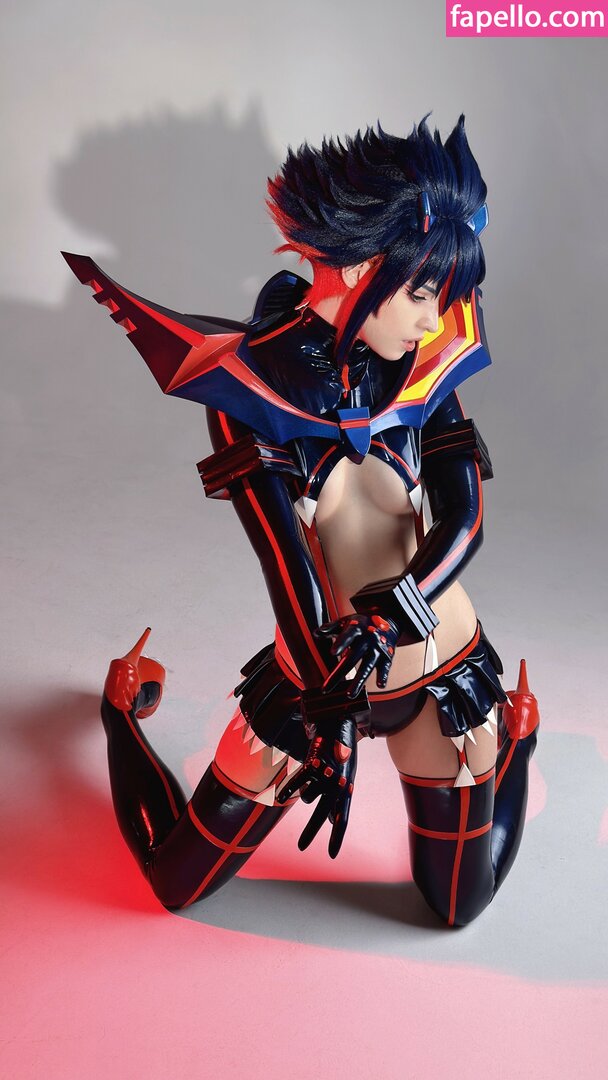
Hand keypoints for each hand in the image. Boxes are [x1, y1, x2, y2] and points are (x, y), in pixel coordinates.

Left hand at [276, 713, 356, 858]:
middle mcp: (335, 784)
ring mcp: (322, 777)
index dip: (337, 836)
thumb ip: (344, 744)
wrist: (334, 716)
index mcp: (347, 784)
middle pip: (322, 814)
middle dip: (311, 831)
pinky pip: (298, 781)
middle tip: (301, 847)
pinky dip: (289, 789)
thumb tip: (341, 753)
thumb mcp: (346, 735)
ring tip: (307, 807)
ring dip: (307, 800)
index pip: (342, 816)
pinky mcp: (310, 766)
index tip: (332, 855)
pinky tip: (279, 796)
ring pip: (310, 797)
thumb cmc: (344, 727)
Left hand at [315, 614, 398, 696]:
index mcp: (356, 629)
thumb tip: (316, 633)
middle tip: (326, 689)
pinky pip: (385, 668)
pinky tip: (380, 685)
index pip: (348, 636)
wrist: (389, 619)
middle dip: (339, 674)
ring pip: (367, 667)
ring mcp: (378, 649)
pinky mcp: (387, 657)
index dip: (341, 643)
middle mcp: (367, 640)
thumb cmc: (362, 623)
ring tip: (349, 695)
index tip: (332, 652)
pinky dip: (384, 676)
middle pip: (352, 658)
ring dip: (359, 682)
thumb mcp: (347, 621)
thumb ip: (331, 627)